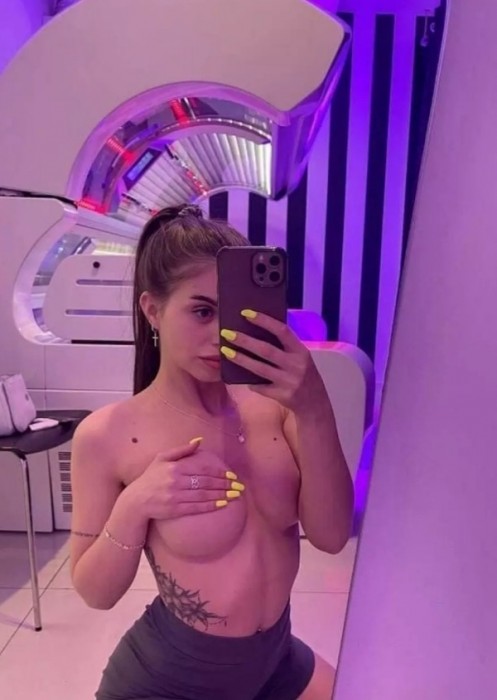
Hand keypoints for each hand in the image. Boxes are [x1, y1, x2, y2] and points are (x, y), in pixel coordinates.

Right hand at [125, 441, 243, 521]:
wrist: (136, 501)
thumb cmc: (150, 477)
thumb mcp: (162, 459)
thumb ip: (181, 450)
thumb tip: (199, 440)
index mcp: (175, 467)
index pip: (202, 468)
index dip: (219, 472)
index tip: (232, 475)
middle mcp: (176, 481)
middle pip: (206, 482)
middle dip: (225, 484)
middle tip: (239, 486)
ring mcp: (175, 496)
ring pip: (204, 495)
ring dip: (222, 495)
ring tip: (235, 495)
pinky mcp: (175, 509)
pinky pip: (197, 507)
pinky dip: (211, 505)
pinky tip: (222, 504)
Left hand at [220, 311, 326, 411]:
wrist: (316, 402)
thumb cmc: (302, 373)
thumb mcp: (300, 357)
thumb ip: (284, 347)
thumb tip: (256, 333)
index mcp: (301, 351)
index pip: (282, 331)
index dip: (264, 321)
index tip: (245, 313)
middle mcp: (296, 365)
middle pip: (266, 350)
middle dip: (244, 340)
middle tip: (226, 333)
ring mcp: (289, 381)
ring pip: (259, 369)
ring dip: (240, 359)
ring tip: (225, 351)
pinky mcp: (282, 395)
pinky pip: (260, 387)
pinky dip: (250, 382)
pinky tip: (240, 377)